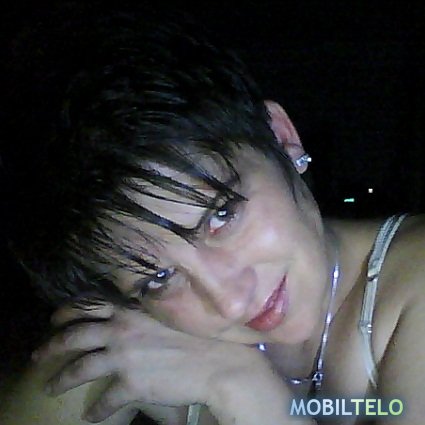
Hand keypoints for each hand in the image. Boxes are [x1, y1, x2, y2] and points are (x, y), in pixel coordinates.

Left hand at [33, 303, 264, 422]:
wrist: (216, 362)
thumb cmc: (199, 333)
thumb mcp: (167, 312)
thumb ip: (143, 311)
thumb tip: (129, 313)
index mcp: (131, 310)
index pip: (88, 305)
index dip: (67, 312)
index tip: (55, 318)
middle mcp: (121, 330)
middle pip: (74, 335)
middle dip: (52, 345)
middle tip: (39, 353)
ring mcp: (123, 357)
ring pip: (79, 368)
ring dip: (61, 379)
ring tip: (50, 387)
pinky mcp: (130, 385)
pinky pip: (104, 401)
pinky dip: (95, 410)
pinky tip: (90, 415)